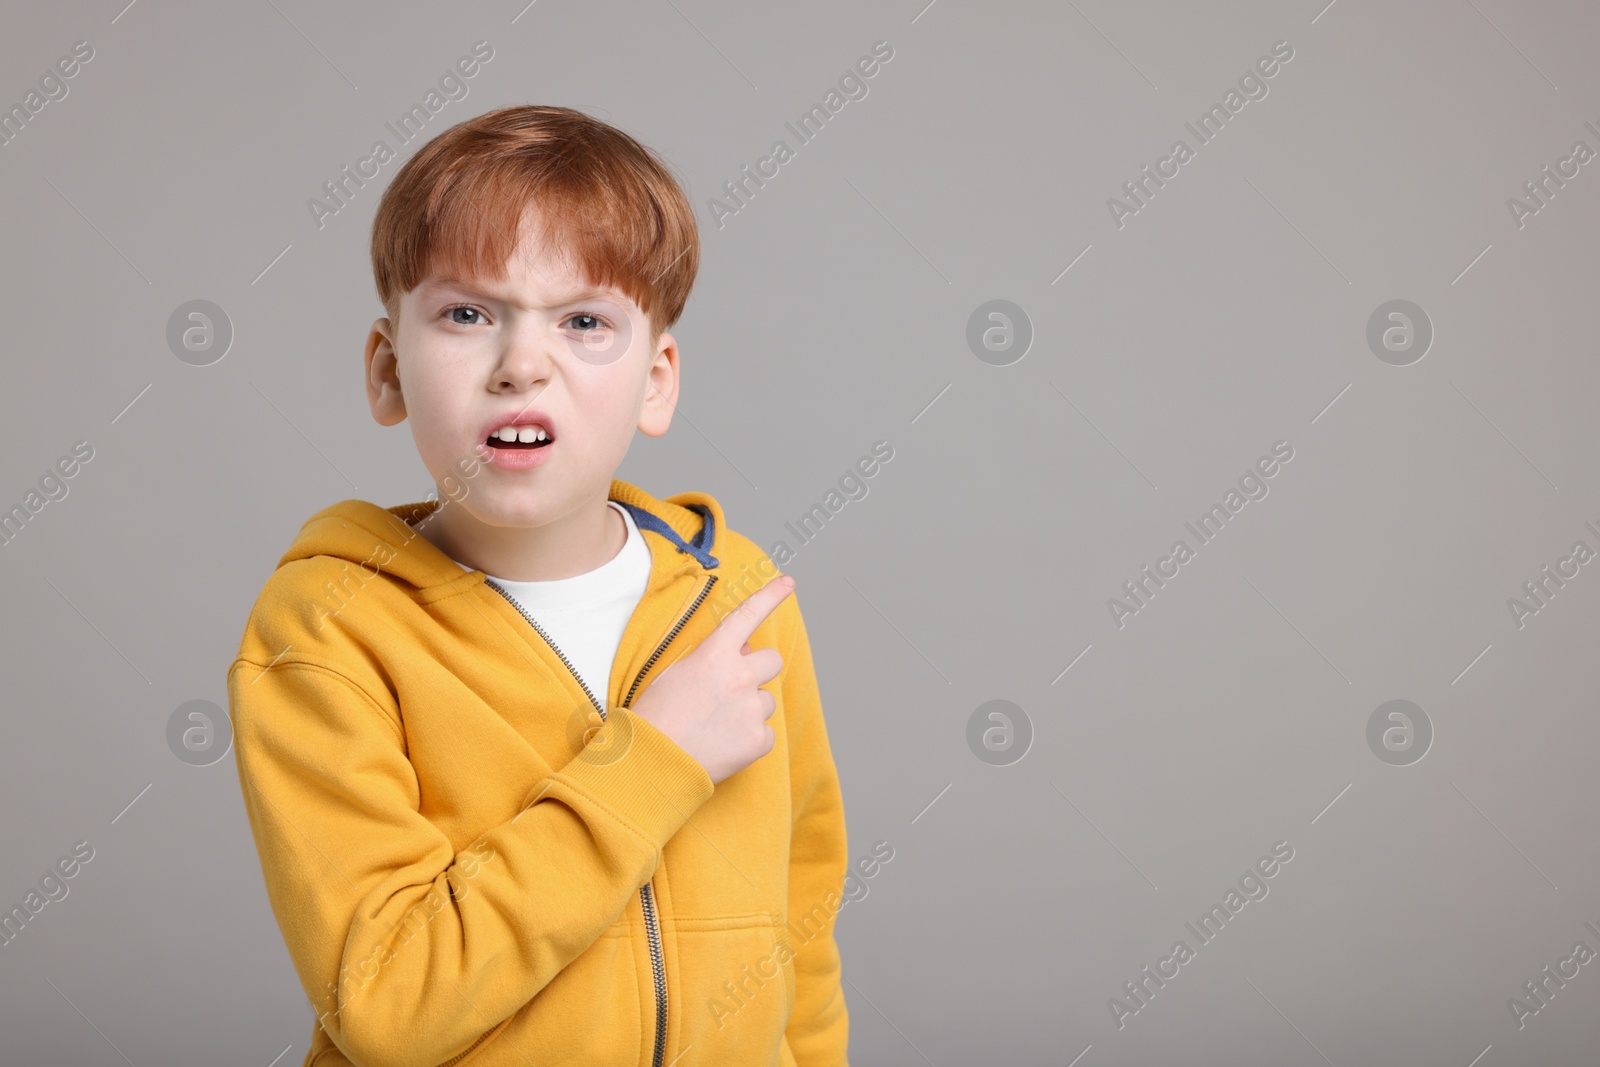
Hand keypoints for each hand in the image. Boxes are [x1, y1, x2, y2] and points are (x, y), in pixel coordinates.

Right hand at [629, 574, 794, 783]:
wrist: (652, 763)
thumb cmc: (657, 716)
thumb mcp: (677, 674)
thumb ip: (715, 658)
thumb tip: (745, 650)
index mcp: (715, 655)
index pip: (748, 615)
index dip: (770, 596)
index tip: (788, 583)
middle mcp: (739, 677)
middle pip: (772, 660)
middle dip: (757, 670)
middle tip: (732, 689)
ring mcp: (751, 710)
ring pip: (766, 699)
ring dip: (749, 708)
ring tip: (717, 724)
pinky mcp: (758, 741)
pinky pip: (766, 732)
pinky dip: (750, 739)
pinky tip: (724, 744)